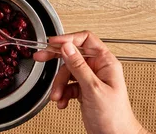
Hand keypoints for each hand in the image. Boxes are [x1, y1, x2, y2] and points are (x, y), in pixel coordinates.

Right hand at [33, 31, 148, 133]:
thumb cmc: (115, 116)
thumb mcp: (93, 88)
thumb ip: (78, 66)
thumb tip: (67, 47)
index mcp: (106, 62)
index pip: (86, 40)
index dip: (68, 39)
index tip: (53, 43)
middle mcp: (98, 68)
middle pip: (73, 55)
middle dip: (56, 60)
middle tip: (41, 57)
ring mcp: (90, 79)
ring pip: (67, 72)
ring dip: (59, 84)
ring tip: (57, 96)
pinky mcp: (84, 90)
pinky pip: (68, 85)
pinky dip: (62, 93)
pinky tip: (62, 102)